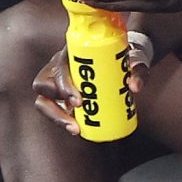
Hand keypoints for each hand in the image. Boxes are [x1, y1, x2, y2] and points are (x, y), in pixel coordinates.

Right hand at [30, 22, 148, 136]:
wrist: (120, 56)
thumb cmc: (122, 57)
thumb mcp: (132, 61)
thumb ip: (138, 71)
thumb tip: (135, 87)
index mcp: (72, 52)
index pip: (59, 66)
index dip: (64, 85)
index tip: (80, 102)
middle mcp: (59, 65)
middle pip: (42, 85)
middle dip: (55, 107)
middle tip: (75, 122)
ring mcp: (57, 80)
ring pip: (43, 100)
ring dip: (55, 117)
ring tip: (74, 129)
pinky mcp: (60, 94)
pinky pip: (52, 108)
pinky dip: (62, 119)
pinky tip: (75, 129)